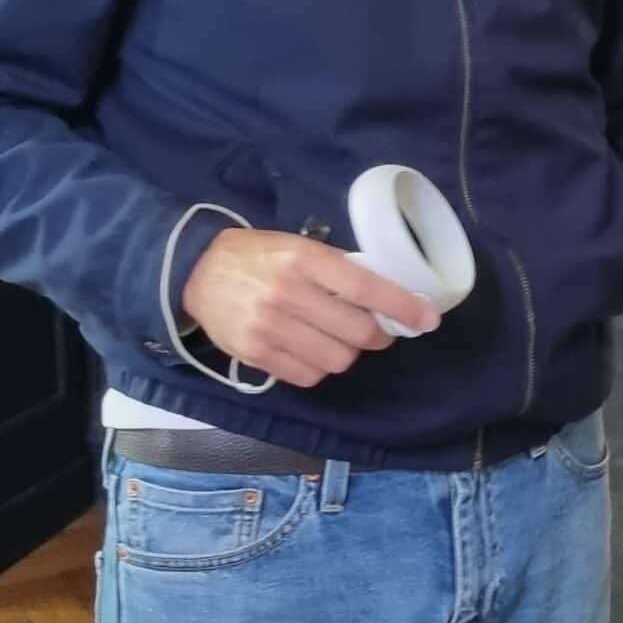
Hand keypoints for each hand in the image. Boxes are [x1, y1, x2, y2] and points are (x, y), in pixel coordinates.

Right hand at [180, 228, 437, 389]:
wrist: (195, 271)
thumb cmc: (258, 255)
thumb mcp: (298, 246)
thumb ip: (336, 269)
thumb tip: (386, 298)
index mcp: (304, 259)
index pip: (366, 287)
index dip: (403, 307)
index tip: (427, 318)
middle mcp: (288, 293)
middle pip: (357, 332)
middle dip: (378, 336)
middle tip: (378, 332)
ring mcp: (269, 327)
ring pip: (336, 359)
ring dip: (349, 354)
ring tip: (341, 341)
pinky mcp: (255, 354)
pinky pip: (307, 376)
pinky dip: (320, 368)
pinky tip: (313, 351)